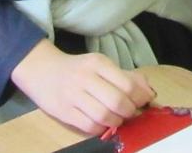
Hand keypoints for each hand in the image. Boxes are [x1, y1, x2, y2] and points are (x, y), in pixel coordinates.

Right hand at [10, 41, 154, 135]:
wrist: (41, 70)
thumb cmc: (77, 69)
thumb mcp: (101, 65)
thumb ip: (126, 76)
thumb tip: (149, 92)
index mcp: (98, 63)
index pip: (128, 84)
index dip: (140, 98)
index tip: (142, 102)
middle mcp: (85, 77)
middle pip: (118, 101)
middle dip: (130, 111)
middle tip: (129, 112)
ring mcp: (72, 95)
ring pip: (104, 116)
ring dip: (116, 121)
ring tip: (116, 118)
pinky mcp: (63, 112)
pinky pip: (89, 126)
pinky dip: (101, 128)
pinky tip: (102, 123)